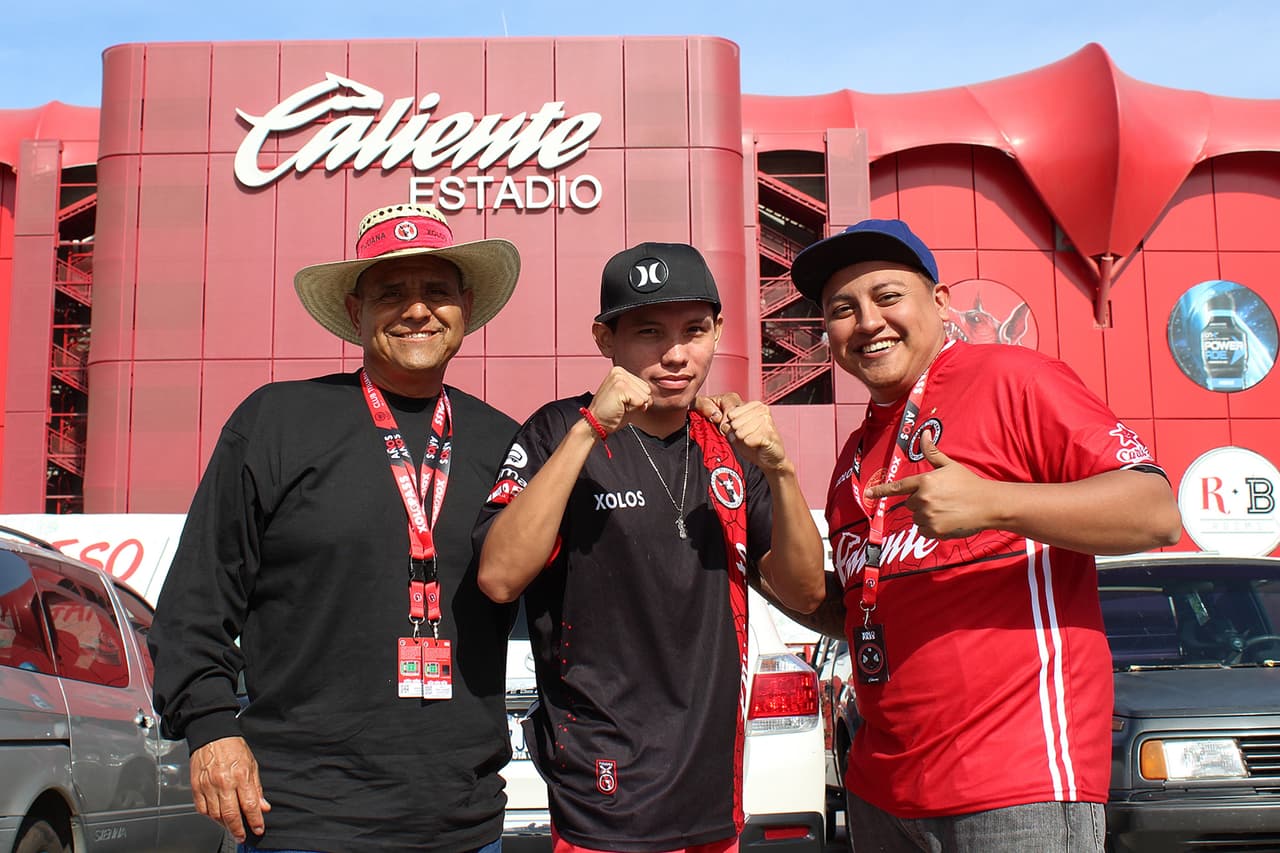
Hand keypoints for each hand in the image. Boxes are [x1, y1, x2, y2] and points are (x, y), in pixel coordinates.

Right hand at [190, 736, 270, 841]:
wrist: (212, 735)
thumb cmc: (233, 747)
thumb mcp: (252, 764)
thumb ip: (257, 788)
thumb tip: (263, 806)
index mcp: (240, 776)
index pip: (250, 804)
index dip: (255, 820)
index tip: (258, 828)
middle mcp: (224, 782)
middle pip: (231, 814)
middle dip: (238, 829)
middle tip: (242, 836)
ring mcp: (208, 785)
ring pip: (215, 814)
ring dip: (224, 824)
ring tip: (231, 826)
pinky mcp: (196, 787)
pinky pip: (202, 809)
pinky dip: (209, 816)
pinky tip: (216, 816)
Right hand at [588, 366, 652, 433]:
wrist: (595, 423)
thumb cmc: (611, 413)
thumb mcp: (629, 399)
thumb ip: (640, 393)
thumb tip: (652, 396)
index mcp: (620, 372)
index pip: (645, 386)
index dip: (638, 399)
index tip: (622, 402)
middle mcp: (619, 371)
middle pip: (647, 389)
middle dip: (638, 402)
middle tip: (621, 406)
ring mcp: (619, 378)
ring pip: (645, 395)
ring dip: (635, 406)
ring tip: (620, 406)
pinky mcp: (620, 387)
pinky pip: (640, 401)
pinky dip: (632, 409)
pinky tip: (619, 408)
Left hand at [696, 394, 790, 473]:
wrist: (770, 459)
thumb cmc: (754, 444)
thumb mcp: (737, 434)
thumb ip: (728, 427)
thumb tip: (723, 424)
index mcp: (755, 405)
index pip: (731, 413)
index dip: (731, 426)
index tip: (741, 430)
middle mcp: (762, 409)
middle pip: (735, 423)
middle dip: (738, 434)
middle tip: (748, 438)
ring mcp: (767, 420)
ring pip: (740, 432)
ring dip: (744, 440)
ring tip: (753, 441)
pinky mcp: (770, 433)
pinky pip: (748, 440)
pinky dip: (750, 445)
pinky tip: (758, 445)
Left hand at [864, 432, 990, 537]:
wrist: (988, 505)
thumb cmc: (969, 484)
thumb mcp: (949, 466)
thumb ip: (932, 452)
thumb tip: (924, 433)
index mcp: (925, 481)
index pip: (898, 487)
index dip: (881, 491)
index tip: (868, 495)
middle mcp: (923, 499)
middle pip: (909, 504)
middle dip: (920, 502)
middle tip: (941, 499)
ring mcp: (928, 516)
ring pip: (916, 518)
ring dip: (926, 516)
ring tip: (946, 510)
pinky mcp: (935, 530)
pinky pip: (923, 530)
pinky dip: (932, 528)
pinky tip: (946, 520)